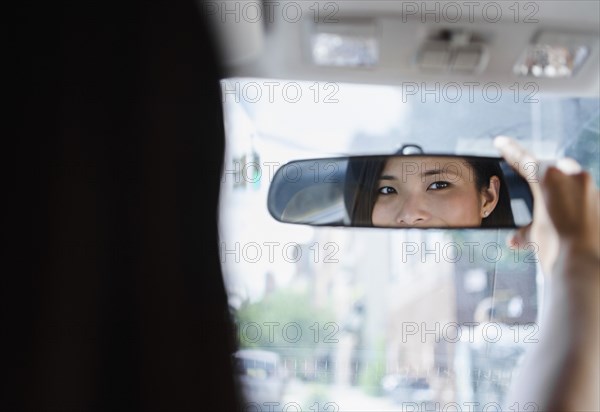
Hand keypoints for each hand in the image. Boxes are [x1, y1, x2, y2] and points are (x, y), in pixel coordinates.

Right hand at [493, 135, 598, 275]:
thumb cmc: (556, 248)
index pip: (524, 159)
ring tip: (551, 213)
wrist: (586, 267)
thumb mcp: (534, 236)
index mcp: (548, 177)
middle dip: (541, 176)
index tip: (500, 142)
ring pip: (571, 181)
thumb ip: (525, 230)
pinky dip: (574, 206)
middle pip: (552, 168)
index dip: (510, 150)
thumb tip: (516, 238)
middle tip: (528, 185)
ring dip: (559, 193)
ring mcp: (591, 188)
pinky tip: (568, 221)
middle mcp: (573, 175)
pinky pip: (584, 197)